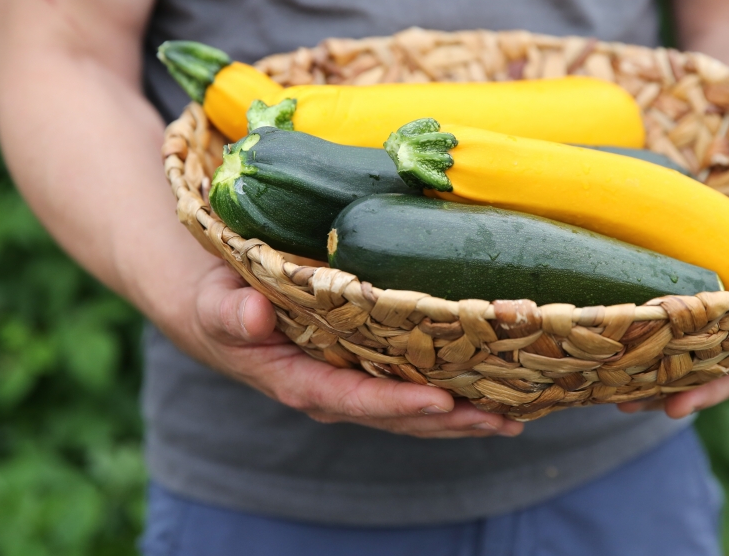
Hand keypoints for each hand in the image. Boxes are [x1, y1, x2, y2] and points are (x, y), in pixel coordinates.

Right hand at [180, 263, 523, 438]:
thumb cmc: (222, 306)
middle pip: (398, 417)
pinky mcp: (367, 372)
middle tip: (502, 418)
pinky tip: (491, 395)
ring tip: (512, 417)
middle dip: (450, 421)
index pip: (354, 400)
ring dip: (461, 418)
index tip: (441, 401)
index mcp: (299, 382)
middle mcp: (333, 393)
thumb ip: (230, 313)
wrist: (225, 311)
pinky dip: (452, 398)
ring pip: (412, 413)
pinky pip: (412, 391)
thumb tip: (253, 315)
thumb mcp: (216, 306)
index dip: (397, 405)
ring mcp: (354, 386)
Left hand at [618, 227, 728, 417]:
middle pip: (726, 369)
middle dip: (704, 390)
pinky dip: (636, 378)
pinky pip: (654, 362)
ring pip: (686, 374)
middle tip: (677, 407)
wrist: (716, 223)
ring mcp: (703, 337)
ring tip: (629, 405)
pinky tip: (613, 392)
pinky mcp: (670, 333)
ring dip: (661, 392)